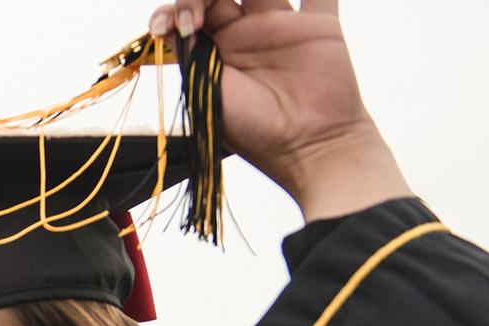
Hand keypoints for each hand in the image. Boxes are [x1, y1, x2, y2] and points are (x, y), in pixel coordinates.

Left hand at [150, 0, 411, 220]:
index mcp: (214, 53)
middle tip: (197, 16)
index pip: (189, 13)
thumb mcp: (208, 93)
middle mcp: (245, 35)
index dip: (176, 10)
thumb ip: (191, 56)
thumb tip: (168, 25)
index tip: (178, 27)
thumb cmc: (255, 132)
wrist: (309, 148)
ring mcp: (281, 27)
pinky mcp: (320, 26)